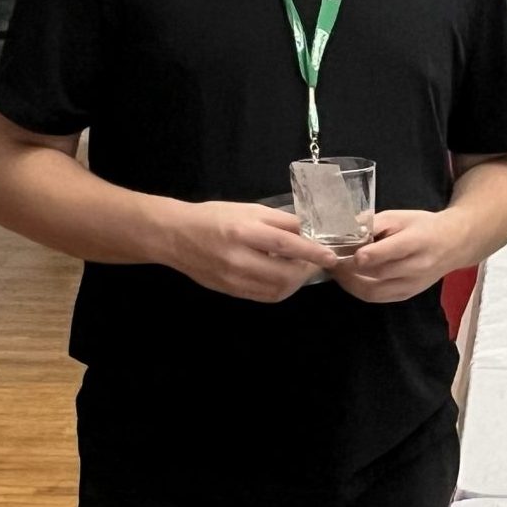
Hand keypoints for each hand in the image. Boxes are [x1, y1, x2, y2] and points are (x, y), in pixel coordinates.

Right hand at [166, 201, 339, 302]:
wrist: (175, 235)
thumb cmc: (215, 216)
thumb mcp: (249, 210)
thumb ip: (280, 222)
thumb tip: (309, 232)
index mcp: (243, 232)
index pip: (285, 246)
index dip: (312, 252)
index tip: (331, 256)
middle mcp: (238, 259)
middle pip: (284, 275)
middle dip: (306, 271)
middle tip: (315, 262)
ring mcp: (233, 279)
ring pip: (277, 291)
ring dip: (295, 283)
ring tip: (299, 269)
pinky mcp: (230, 292)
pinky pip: (264, 296)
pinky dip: (280, 289)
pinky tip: (282, 277)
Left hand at [327, 209, 464, 303]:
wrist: (453, 244)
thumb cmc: (424, 226)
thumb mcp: (402, 216)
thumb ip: (375, 222)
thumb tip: (347, 228)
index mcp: (417, 241)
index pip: (388, 252)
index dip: (364, 255)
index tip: (342, 252)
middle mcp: (417, 267)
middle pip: (377, 273)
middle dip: (348, 269)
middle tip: (329, 260)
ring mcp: (413, 284)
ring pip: (374, 291)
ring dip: (350, 284)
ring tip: (335, 272)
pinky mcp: (408, 295)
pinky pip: (378, 298)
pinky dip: (359, 291)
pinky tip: (349, 280)